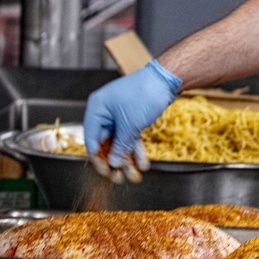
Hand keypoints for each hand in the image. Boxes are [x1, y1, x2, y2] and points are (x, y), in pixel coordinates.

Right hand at [83, 59, 181, 182]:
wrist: (167, 79)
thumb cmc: (145, 94)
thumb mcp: (130, 124)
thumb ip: (120, 146)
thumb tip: (113, 163)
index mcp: (97, 109)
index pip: (91, 140)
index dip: (98, 159)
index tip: (106, 173)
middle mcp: (105, 113)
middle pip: (105, 143)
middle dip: (114, 162)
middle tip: (120, 179)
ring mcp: (119, 115)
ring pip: (120, 142)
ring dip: (127, 159)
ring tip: (135, 175)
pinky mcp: (132, 117)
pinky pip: (130, 137)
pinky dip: (136, 149)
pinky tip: (143, 164)